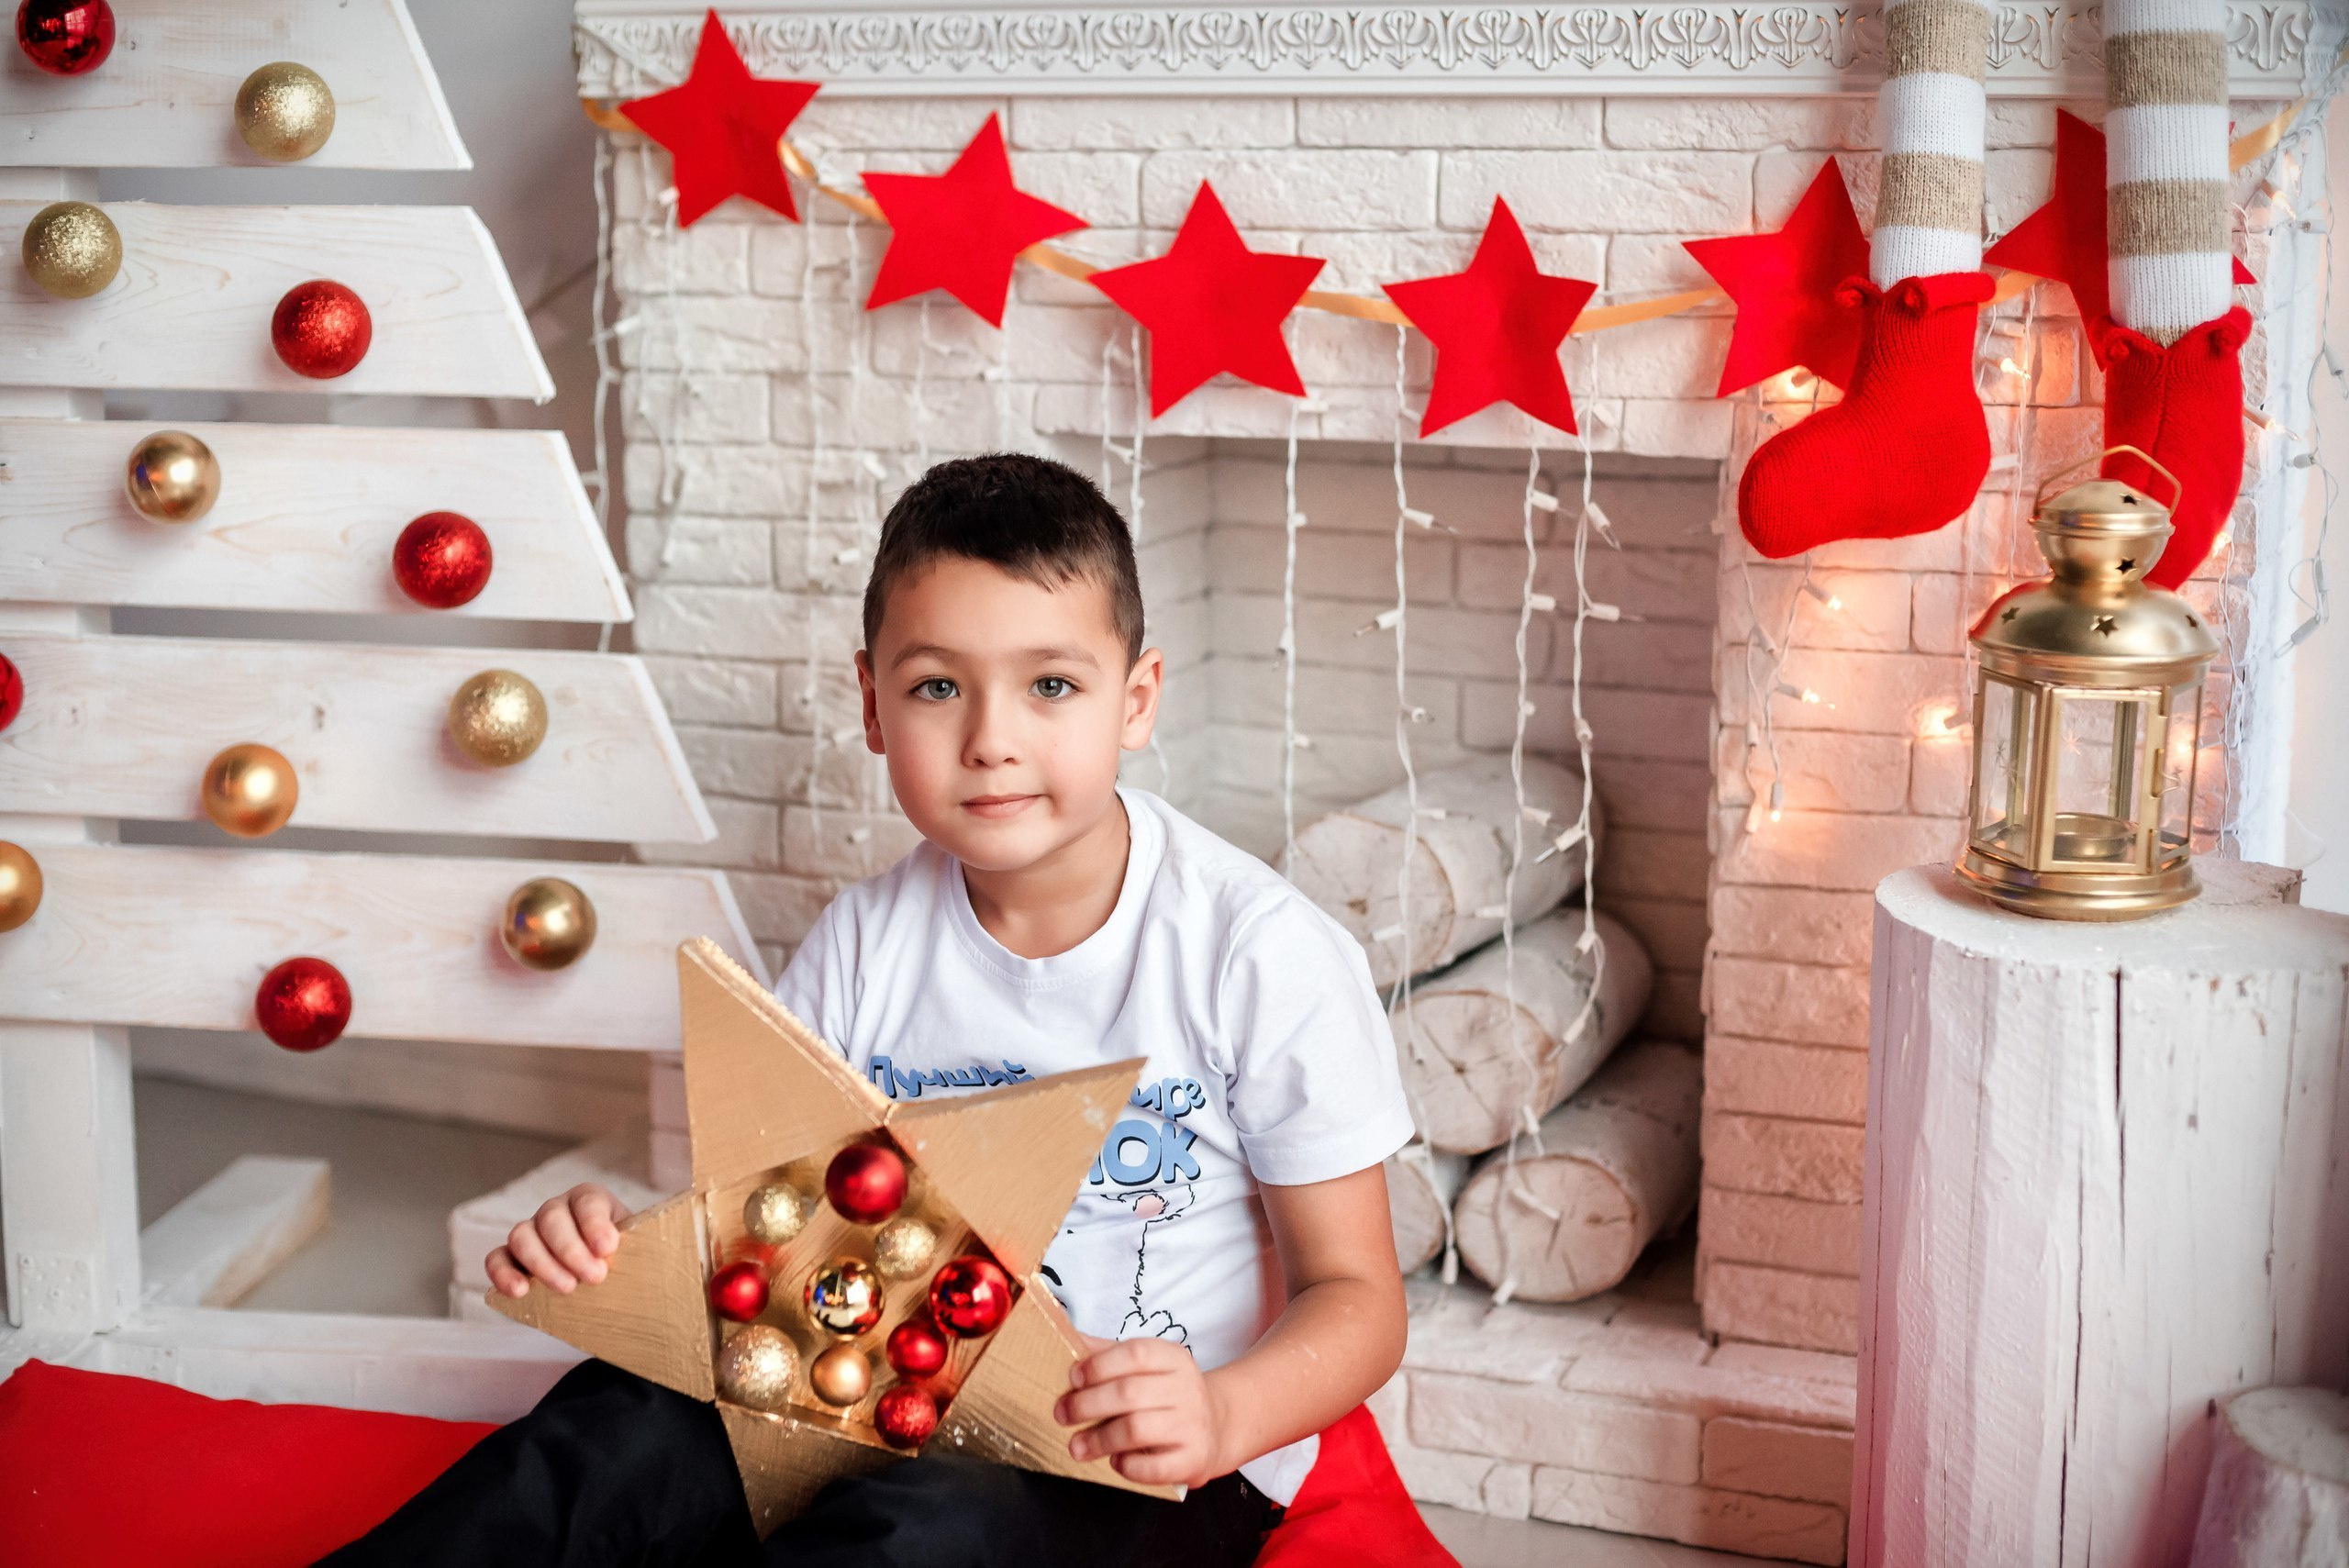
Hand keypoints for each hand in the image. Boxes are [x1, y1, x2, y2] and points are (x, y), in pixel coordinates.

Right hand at [486, 1182, 630, 1298]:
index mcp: (591, 1200)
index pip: (588, 1201)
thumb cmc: (626, 1264)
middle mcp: (558, 1210)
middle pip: (552, 1218)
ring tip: (567, 1289)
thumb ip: (644, 1250)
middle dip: (571, 1249)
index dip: (595, 1223)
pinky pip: (497, 1258)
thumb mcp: (639, 1252)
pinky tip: (519, 1292)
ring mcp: (532, 1231)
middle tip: (595, 1278)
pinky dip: (503, 1273)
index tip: (607, 1249)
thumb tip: (657, 1263)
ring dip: (542, 1263)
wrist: (608, 1285)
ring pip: (521, 1235)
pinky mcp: (512, 1257)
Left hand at [1054, 1336, 1230, 1487]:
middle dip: (1087, 1405)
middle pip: (1129, 1392)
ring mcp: (1193, 1425)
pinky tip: (1115, 1461)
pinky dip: (1127, 1466)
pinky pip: (1153, 1467)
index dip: (1099, 1365)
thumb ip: (1108, 1353)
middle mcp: (1187, 1388)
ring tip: (1077, 1446)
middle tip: (1062, 1414)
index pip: (1135, 1353)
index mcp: (1174, 1358)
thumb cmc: (1167, 1395)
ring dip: (1099, 1439)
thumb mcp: (1147, 1366)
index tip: (1073, 1378)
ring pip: (1136, 1429)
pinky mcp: (1194, 1459)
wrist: (1217, 1426)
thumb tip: (1068, 1339)